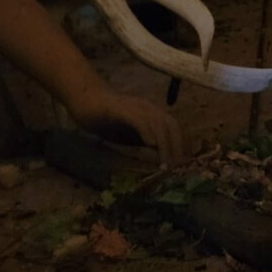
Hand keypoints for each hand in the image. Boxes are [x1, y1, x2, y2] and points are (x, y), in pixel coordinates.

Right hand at [67, 85, 185, 166]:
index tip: (185, 167)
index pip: (177, 130)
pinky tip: (151, 145)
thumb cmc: (109, 120)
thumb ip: (147, 144)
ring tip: (168, 164)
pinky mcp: (122, 109)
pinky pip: (139, 120)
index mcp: (154, 115)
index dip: (183, 147)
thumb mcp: (132, 136)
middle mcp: (150, 109)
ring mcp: (137, 107)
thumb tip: (162, 162)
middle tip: (179, 170)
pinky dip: (148, 132)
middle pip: (174, 126)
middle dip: (179, 148)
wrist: (86, 101)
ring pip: (160, 124)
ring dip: (167, 145)